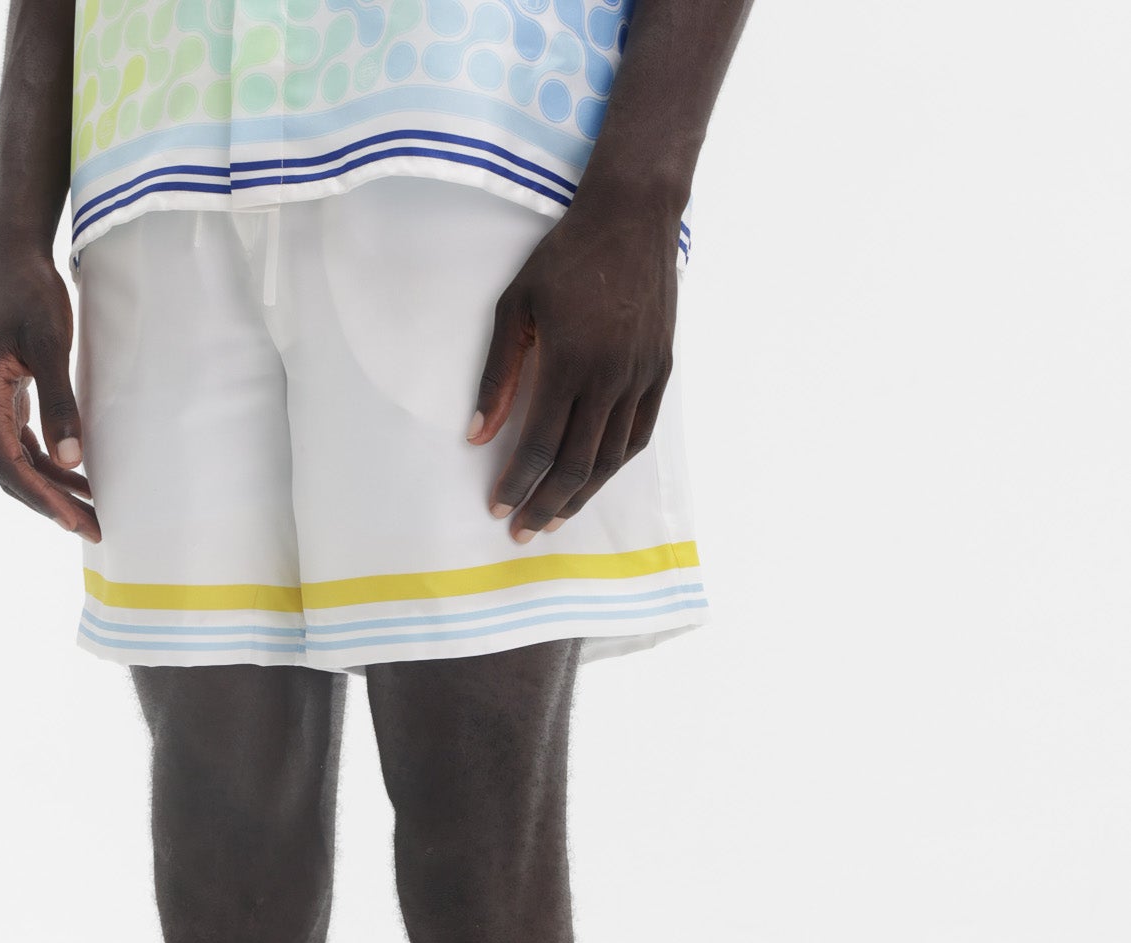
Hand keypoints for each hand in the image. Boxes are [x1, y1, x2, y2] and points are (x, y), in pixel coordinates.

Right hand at [0, 247, 100, 541]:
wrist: (10, 253)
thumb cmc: (27, 291)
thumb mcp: (50, 343)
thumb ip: (59, 400)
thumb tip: (71, 457)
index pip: (7, 463)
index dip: (40, 498)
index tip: (73, 521)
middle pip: (11, 471)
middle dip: (50, 504)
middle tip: (92, 529)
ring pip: (19, 460)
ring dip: (53, 488)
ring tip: (92, 512)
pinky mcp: (5, 395)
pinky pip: (25, 442)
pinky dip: (51, 463)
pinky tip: (79, 476)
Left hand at [469, 198, 679, 540]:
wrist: (633, 215)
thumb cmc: (565, 256)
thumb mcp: (514, 306)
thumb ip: (497, 376)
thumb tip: (477, 437)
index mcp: (570, 362)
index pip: (539, 446)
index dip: (517, 484)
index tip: (498, 508)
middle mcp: (610, 377)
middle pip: (576, 465)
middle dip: (546, 505)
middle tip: (523, 532)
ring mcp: (641, 376)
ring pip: (611, 458)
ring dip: (581, 496)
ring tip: (555, 517)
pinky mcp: (661, 370)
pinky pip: (638, 435)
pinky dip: (614, 466)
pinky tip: (594, 481)